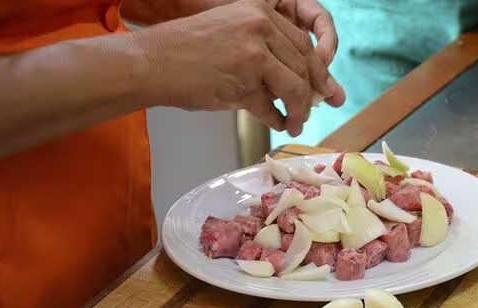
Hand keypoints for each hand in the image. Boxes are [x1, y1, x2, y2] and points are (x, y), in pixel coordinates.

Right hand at [135, 0, 339, 134]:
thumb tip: (300, 79)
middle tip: (316, 109)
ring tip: (297, 122)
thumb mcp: (233, 33)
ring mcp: (254, 56)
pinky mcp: (244, 84)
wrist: (154, 63)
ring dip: (300, 110)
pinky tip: (279, 125)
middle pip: (304, 65)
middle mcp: (261, 28)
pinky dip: (279, 120)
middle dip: (314, 92)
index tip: (323, 86)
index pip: (302, 42)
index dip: (317, 68)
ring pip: (295, 88)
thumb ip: (267, 50)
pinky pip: (272, 108)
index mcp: (260, 12)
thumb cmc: (188, 51)